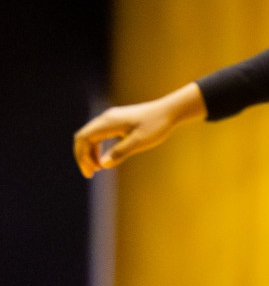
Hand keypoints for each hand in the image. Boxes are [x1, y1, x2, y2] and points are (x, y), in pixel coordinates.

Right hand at [73, 83, 206, 176]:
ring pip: (91, 136)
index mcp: (108, 122)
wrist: (170, 111)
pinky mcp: (118, 120)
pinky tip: (106, 157)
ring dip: (91, 152)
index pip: (83, 139)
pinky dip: (99, 146)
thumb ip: (120, 153)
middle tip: (90, 174)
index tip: (90, 172)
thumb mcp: (139, 142)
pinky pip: (101, 134)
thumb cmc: (156, 125)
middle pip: (84, 137)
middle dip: (84, 156)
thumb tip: (103, 165)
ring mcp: (111, 118)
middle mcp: (106, 118)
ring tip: (98, 167)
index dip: (82, 157)